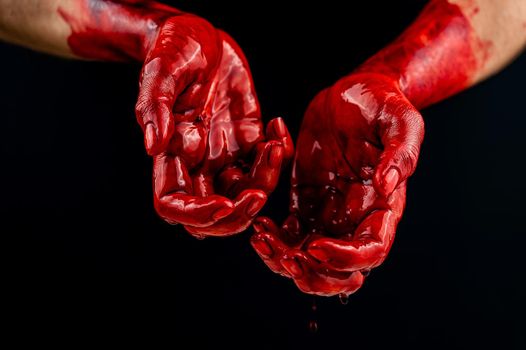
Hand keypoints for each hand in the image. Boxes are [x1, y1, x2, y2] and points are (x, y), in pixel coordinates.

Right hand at [137, 18, 292, 236]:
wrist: (201, 37)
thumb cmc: (174, 49)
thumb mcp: (162, 70)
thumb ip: (155, 107)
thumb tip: (152, 146)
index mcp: (171, 153)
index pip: (174, 204)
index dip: (198, 214)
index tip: (226, 204)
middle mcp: (197, 162)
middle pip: (213, 215)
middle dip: (238, 215)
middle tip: (258, 195)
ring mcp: (224, 154)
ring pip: (245, 195)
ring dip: (265, 183)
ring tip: (273, 145)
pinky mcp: (248, 140)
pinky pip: (267, 166)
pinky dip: (279, 157)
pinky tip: (278, 127)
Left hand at [251, 73, 423, 295]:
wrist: (354, 92)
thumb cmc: (382, 104)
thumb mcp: (400, 120)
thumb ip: (401, 153)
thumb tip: (388, 186)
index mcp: (382, 206)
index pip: (370, 251)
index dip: (343, 259)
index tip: (314, 246)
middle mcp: (354, 217)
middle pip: (338, 272)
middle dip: (312, 275)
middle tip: (285, 257)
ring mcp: (326, 212)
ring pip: (306, 259)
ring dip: (283, 260)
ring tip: (261, 238)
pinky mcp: (303, 201)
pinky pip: (287, 235)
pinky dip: (272, 239)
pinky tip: (259, 224)